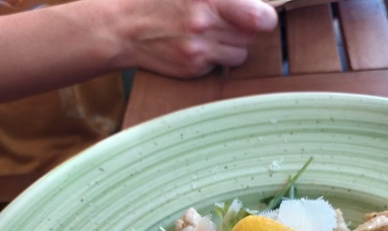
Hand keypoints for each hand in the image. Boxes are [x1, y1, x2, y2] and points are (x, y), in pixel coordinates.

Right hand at [114, 0, 277, 77]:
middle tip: (232, 19)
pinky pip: (219, 65)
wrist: (122, 26)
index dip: (264, 16)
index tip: (262, 15)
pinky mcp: (193, 68)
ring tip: (214, 32)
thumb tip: (249, 2)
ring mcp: (199, 50)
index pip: (258, 16)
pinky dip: (215, 56)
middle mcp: (205, 23)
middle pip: (251, 35)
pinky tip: (198, 44)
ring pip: (239, 54)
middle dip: (246, 27)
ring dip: (234, 44)